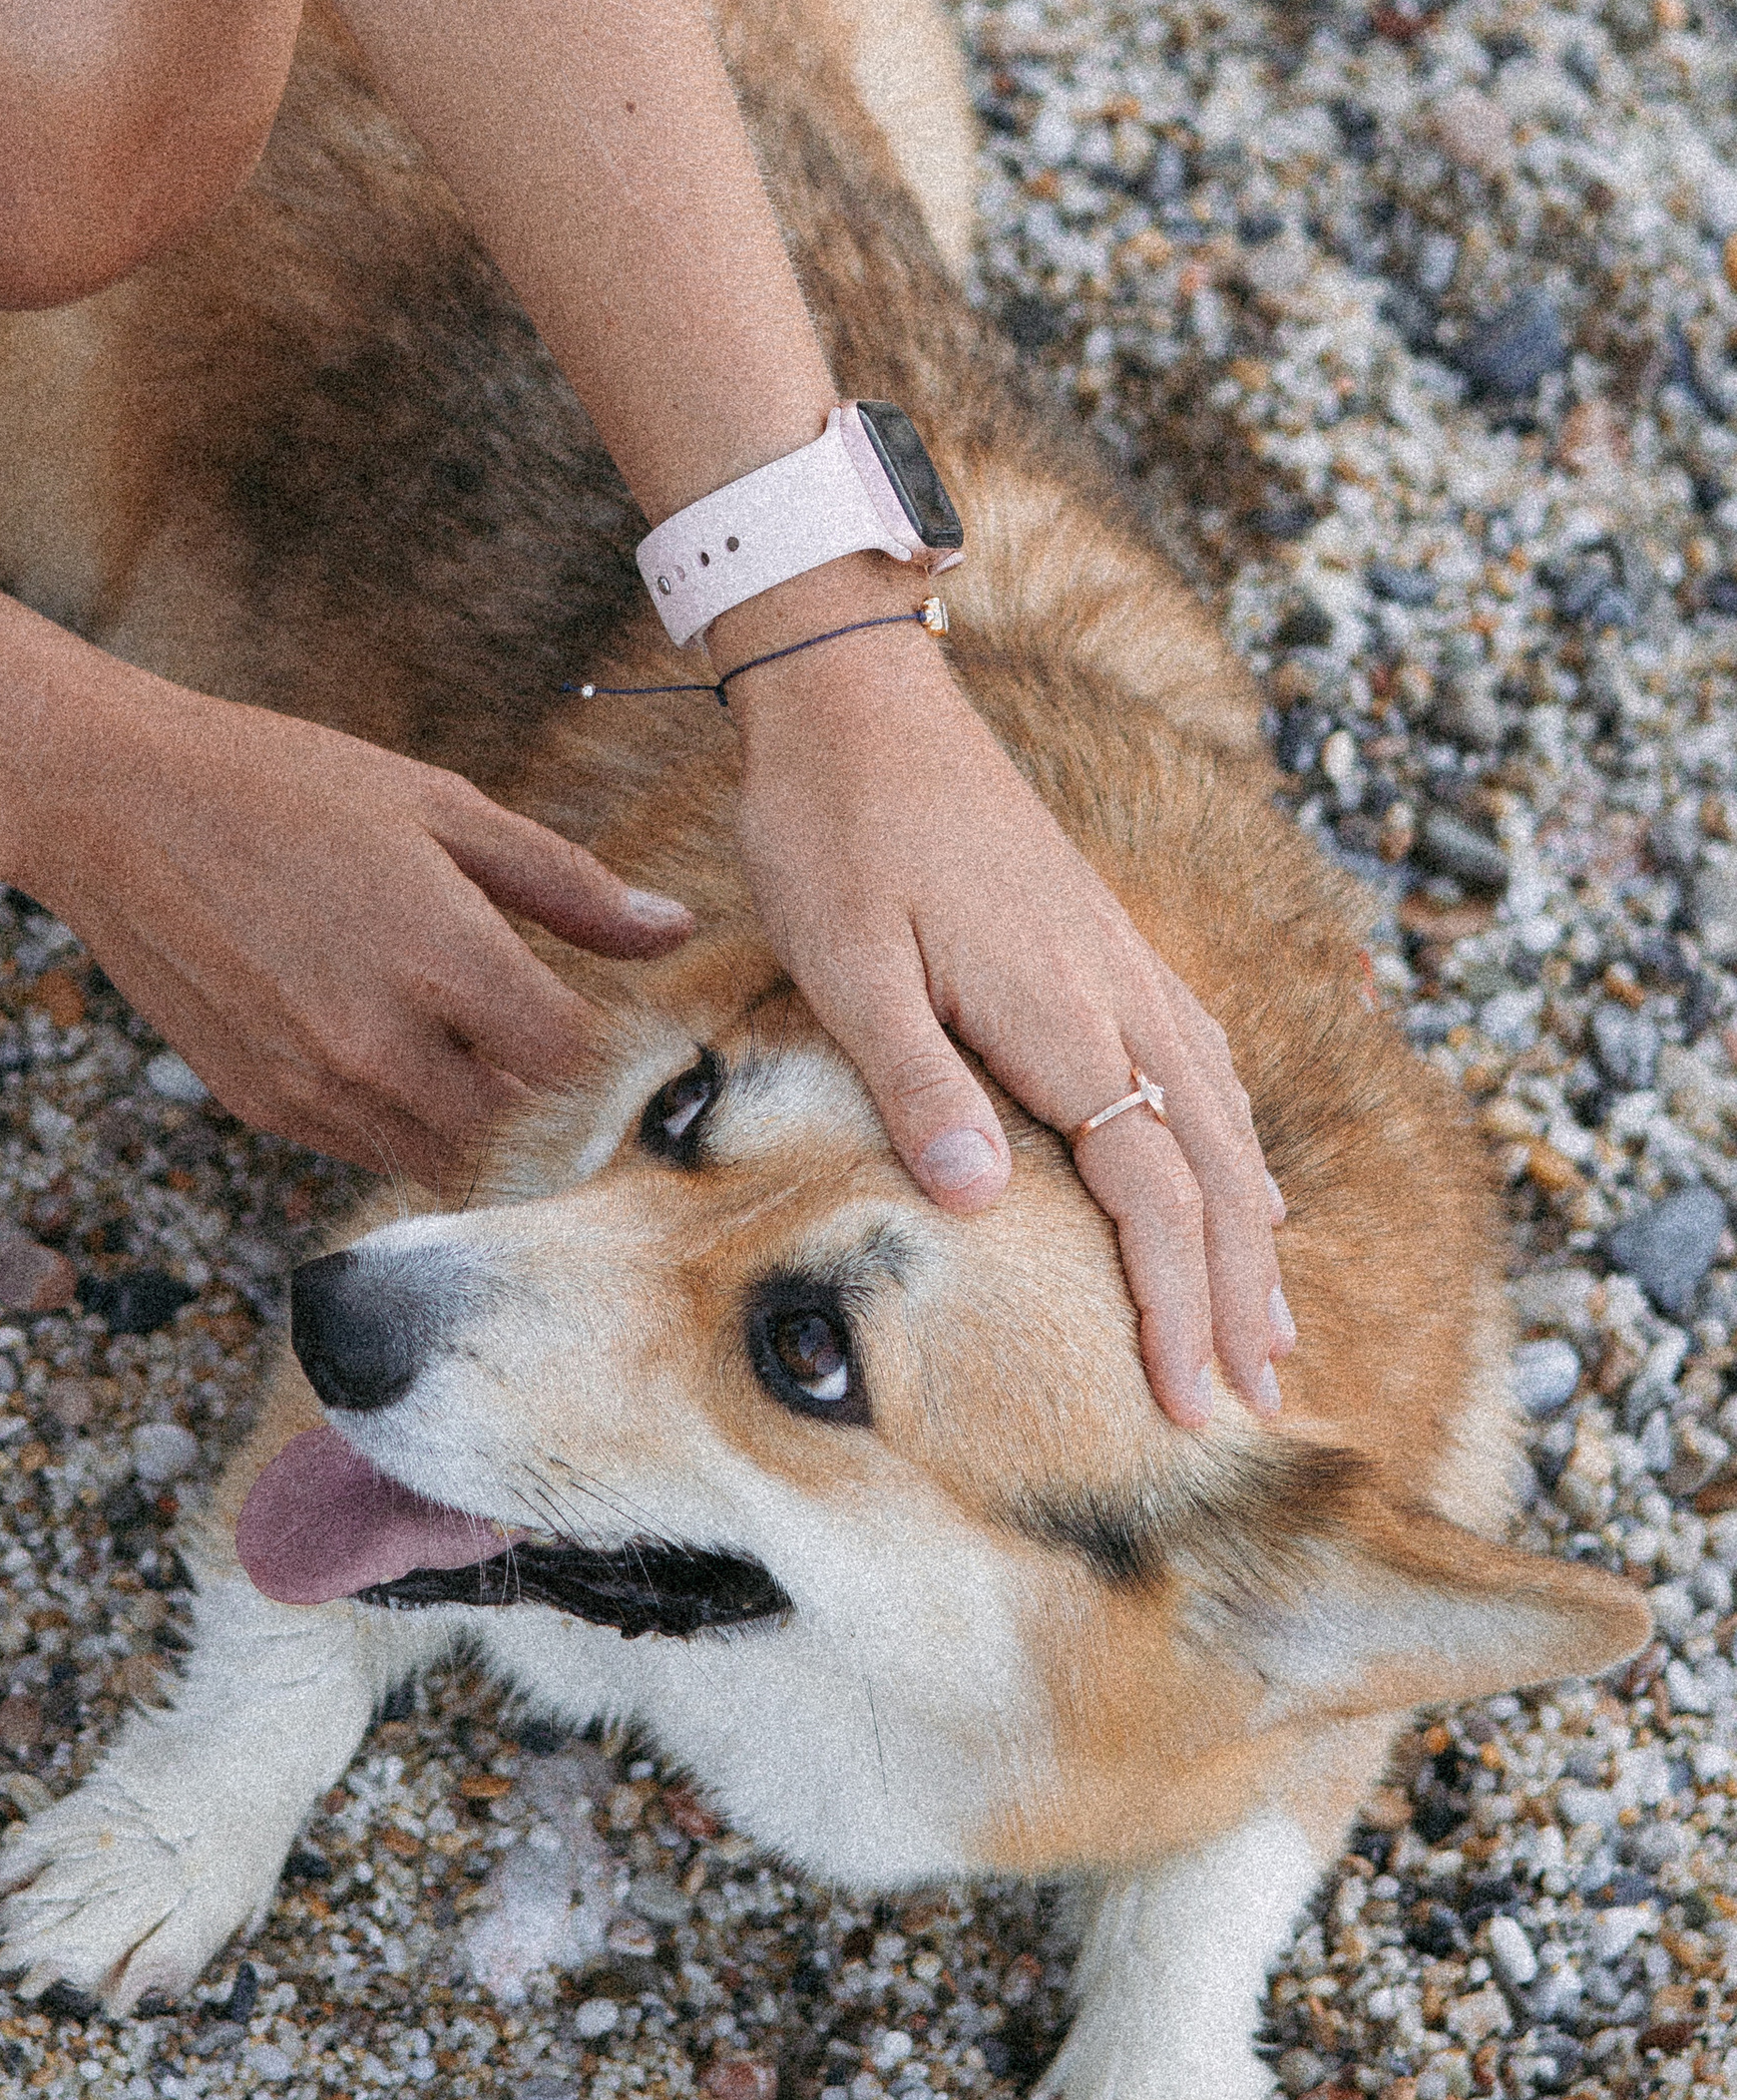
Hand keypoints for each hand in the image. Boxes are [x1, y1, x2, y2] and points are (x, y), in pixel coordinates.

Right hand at [0, 532, 693, 1189]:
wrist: (118, 807)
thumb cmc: (287, 785)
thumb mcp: (441, 807)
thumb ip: (565, 885)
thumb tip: (673, 930)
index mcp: (445, 959)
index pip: (573, 1062)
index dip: (596, 1040)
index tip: (591, 1008)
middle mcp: (383, 1044)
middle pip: (514, 1124)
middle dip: (531, 1081)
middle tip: (517, 1016)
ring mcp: (315, 1087)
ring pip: (440, 1154)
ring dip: (464, 1108)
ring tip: (441, 1022)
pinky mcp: (260, 1104)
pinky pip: (361, 1148)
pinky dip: (389, 1115)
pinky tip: (370, 1033)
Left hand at [720, 583, 1287, 1429]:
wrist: (856, 696)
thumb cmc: (832, 828)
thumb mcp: (844, 959)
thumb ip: (912, 1078)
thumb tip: (974, 1202)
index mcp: (1060, 1010)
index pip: (1151, 1190)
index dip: (1175, 1304)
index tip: (1190, 1403)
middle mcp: (1116, 988)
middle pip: (1211, 1168)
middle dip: (1238, 1294)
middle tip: (1257, 1403)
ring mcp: (1118, 957)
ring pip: (1217, 1114)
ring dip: (1248, 1228)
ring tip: (1267, 1323)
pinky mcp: (1098, 933)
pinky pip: (1196, 1053)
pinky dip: (1227, 1136)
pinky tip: (1235, 1171)